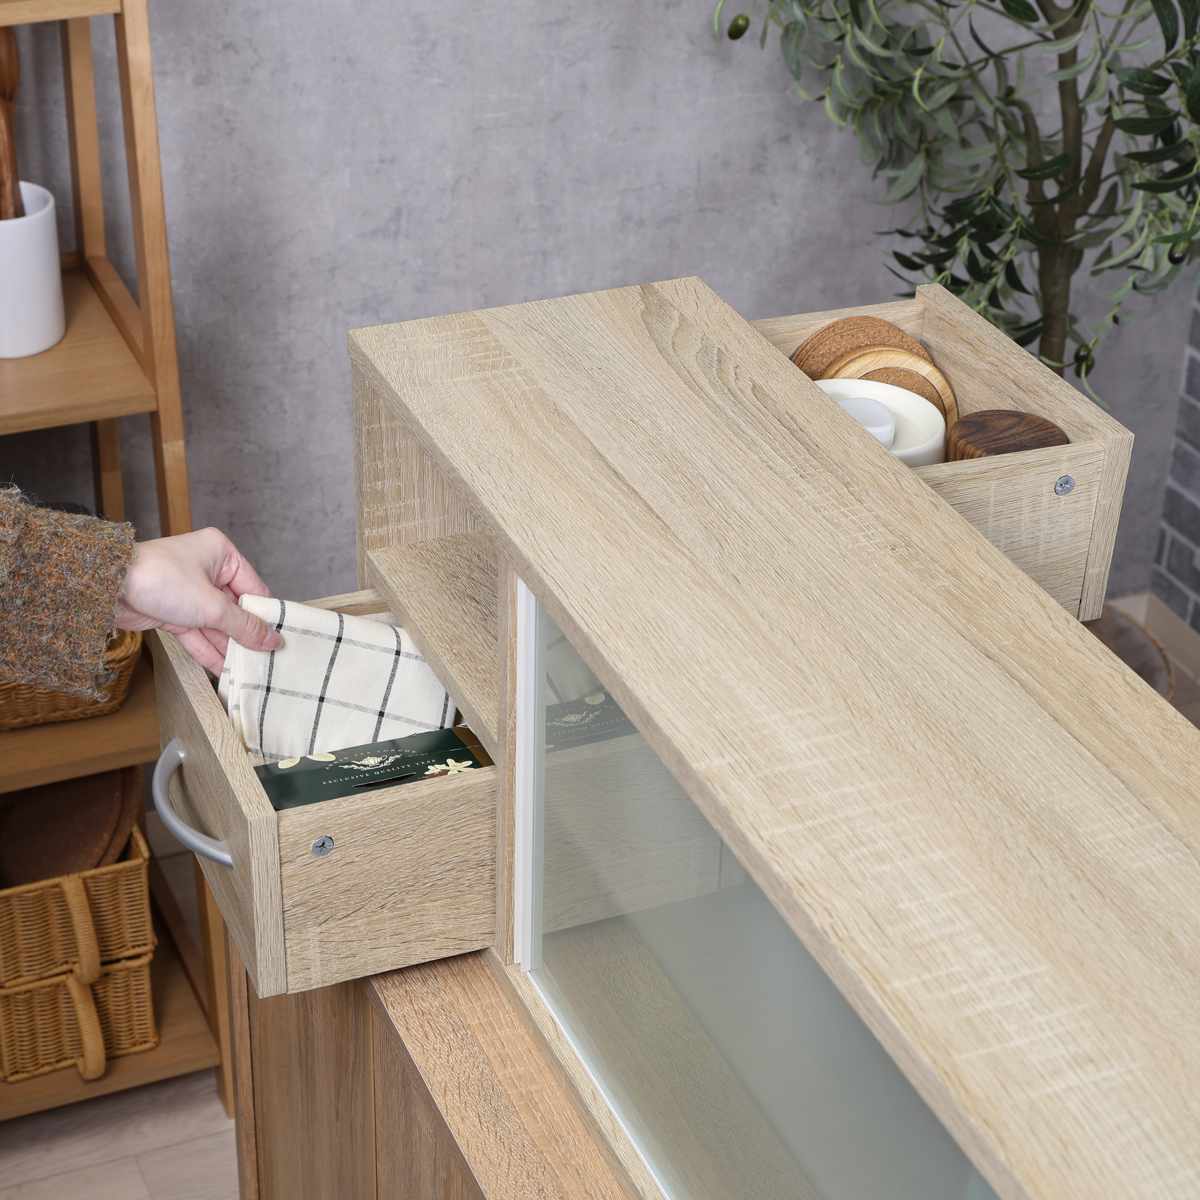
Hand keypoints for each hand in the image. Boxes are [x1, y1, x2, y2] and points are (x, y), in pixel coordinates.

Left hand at [115, 528, 282, 673]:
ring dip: (228, 648)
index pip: (254, 589)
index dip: (266, 616)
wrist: (106, 587)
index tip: (280, 641)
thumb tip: (274, 641)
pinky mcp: (172, 612)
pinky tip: (224, 671)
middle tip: (266, 662)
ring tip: (248, 672)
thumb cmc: (162, 580)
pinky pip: (197, 633)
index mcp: (222, 554)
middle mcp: (207, 570)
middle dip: (246, 636)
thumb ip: (244, 626)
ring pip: (216, 624)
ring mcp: (189, 592)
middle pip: (235, 609)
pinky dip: (208, 650)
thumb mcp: (212, 606)